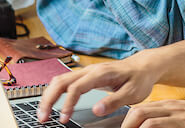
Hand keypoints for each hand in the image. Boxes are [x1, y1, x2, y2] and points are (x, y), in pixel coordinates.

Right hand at [37, 56, 158, 123]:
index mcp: (100, 73)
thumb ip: (114, 101)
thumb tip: (96, 110)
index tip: (63, 118)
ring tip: (43, 113)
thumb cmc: (138, 79)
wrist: (142, 67)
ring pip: (59, 80)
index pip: (76, 88)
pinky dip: (54, 92)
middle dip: (48, 99)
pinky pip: (64, 81)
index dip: (67, 103)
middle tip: (43, 117)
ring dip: (48, 96)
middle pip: (60, 81)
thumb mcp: (132, 93)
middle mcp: (89, 70)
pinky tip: (51, 104)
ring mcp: (86, 72)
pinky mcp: (85, 76)